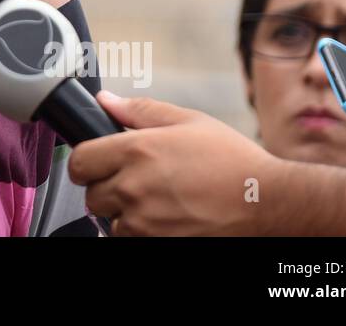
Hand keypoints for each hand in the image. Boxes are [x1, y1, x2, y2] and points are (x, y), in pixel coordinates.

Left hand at [67, 91, 279, 235]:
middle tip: (133, 181)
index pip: (79, 161)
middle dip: (106, 187)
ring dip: (123, 213)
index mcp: (137, 150)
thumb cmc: (231, 160)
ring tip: (153, 200)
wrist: (266, 201)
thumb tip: (105, 100)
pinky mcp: (156, 243)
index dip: (87, 161)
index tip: (98, 162)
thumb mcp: (187, 121)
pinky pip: (129, 239)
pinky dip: (139, 232)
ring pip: (110, 220)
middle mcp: (134, 187)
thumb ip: (139, 110)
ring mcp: (145, 221)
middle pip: (91, 194)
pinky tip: (163, 218)